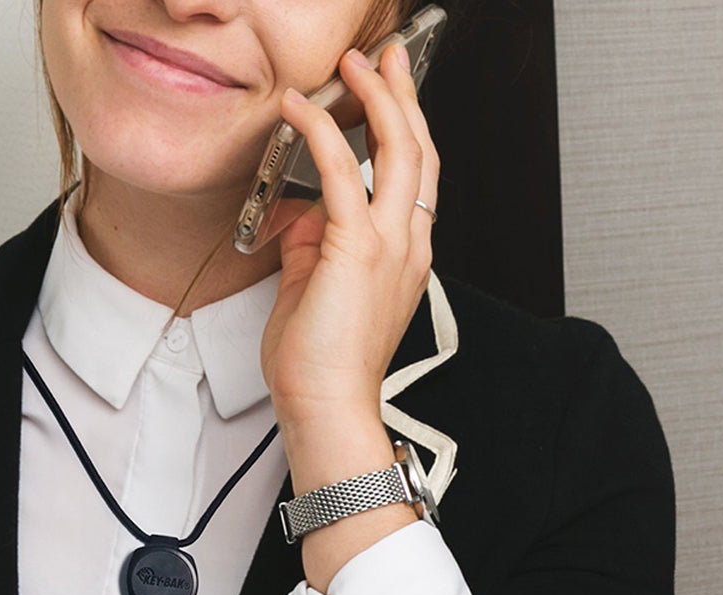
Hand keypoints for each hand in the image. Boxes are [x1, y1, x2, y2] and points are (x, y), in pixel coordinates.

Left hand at [260, 43, 439, 587]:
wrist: (325, 406)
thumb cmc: (321, 365)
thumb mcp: (316, 292)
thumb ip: (314, 246)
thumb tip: (301, 213)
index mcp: (405, 258)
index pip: (416, 180)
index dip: (407, 131)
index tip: (391, 96)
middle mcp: (408, 247)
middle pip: (421, 153)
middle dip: (404, 98)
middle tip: (385, 60)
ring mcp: (390, 246)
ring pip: (400, 151)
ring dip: (378, 99)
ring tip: (356, 65)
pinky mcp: (356, 249)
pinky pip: (344, 171)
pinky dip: (322, 133)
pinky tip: (301, 109)